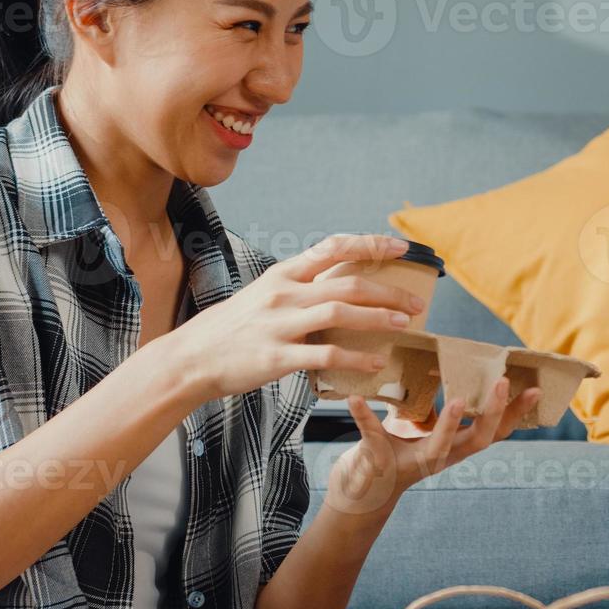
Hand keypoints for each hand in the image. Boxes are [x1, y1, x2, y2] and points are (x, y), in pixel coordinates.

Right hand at [168, 233, 428, 402]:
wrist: (191, 358)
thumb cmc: (232, 328)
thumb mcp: (264, 294)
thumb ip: (300, 287)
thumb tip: (340, 284)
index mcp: (283, 274)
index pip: (333, 248)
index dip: (370, 245)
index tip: (400, 248)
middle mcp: (284, 293)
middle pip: (347, 283)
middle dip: (389, 291)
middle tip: (418, 301)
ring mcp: (280, 324)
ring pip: (340, 313)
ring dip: (379, 319)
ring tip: (405, 325)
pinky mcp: (277, 356)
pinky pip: (326, 355)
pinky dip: (356, 358)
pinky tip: (376, 363)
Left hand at [324, 379, 543, 514]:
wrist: (362, 489)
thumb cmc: (394, 449)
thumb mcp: (419, 424)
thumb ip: (432, 402)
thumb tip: (441, 362)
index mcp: (455, 447)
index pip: (495, 431)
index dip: (516, 413)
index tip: (535, 388)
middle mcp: (441, 457)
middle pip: (479, 440)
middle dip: (492, 412)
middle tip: (502, 383)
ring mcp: (412, 462)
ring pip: (439, 447)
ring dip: (449, 424)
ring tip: (455, 400)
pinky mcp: (380, 460)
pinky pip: (372, 437)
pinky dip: (363, 417)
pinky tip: (353, 400)